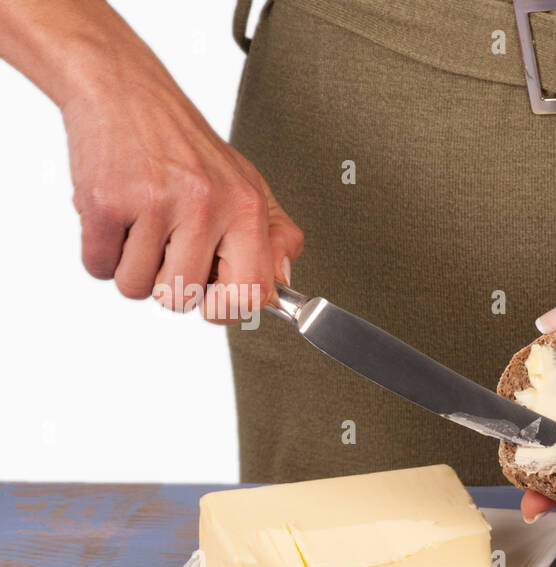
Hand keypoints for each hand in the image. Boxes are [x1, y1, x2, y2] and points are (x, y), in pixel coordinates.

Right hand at [0, 0, 303, 321]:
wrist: (125, 91)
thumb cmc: (187, 147)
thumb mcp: (248, 186)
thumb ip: (275, 240)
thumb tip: (281, 289)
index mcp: (247, 207)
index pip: (250, 293)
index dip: (226, 309)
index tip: (213, 299)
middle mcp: (206, 206)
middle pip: (180, 298)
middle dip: (166, 282)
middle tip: (167, 243)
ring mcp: (154, 204)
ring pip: (135, 287)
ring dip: (131, 266)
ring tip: (141, 225)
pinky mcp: (105, 202)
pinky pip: (98, 267)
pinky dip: (101, 251)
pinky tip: (117, 217)